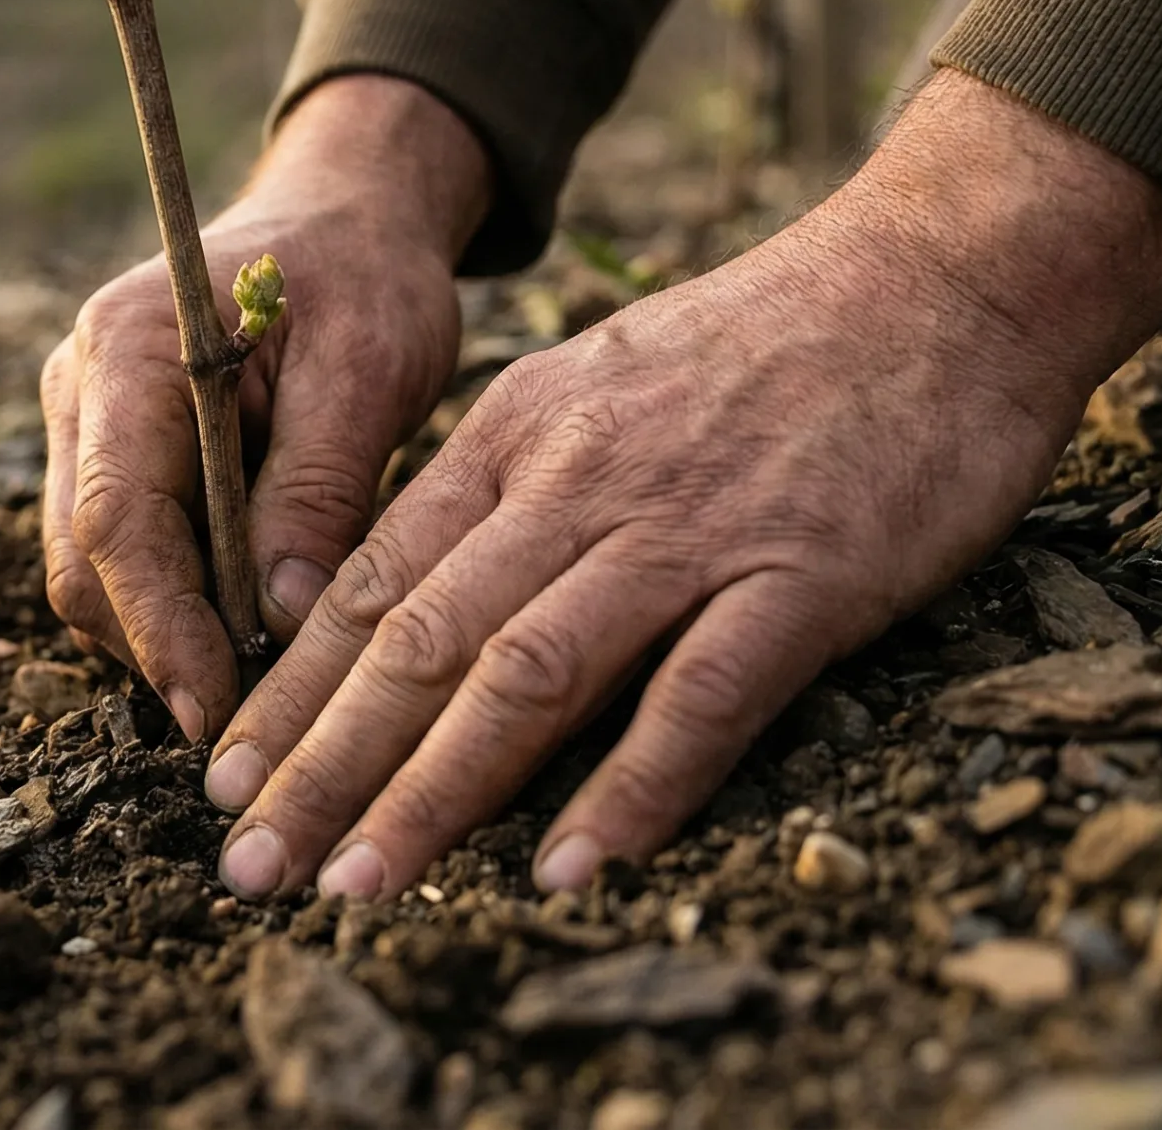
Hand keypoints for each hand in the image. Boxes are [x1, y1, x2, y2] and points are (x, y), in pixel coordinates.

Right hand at [39, 76, 492, 740]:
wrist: (345, 218)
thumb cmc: (364, 275)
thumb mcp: (370, 364)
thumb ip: (321, 485)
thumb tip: (284, 617)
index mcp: (129, 346)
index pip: (119, 521)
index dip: (163, 628)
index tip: (219, 710)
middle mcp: (81, 386)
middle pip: (87, 563)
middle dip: (166, 647)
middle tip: (261, 715)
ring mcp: (84, 423)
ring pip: (96, 574)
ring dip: (172, 634)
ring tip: (271, 675)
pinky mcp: (111, 455)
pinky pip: (124, 558)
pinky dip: (181, 605)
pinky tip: (256, 624)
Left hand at [205, 72, 1161, 899]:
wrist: (935, 279)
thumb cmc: (766, 348)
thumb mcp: (599, 387)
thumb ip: (512, 486)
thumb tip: (417, 590)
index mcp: (518, 437)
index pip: (370, 581)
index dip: (291, 693)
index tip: (226, 780)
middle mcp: (577, 483)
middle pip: (417, 639)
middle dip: (321, 764)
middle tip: (249, 867)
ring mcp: (687, 529)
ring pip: (527, 673)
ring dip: (433, 790)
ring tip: (360, 883)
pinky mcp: (803, 574)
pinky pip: (701, 697)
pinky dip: (630, 788)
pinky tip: (569, 870)